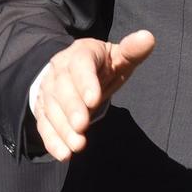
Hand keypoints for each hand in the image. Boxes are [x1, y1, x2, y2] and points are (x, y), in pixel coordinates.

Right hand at [32, 30, 156, 160]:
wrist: (71, 72)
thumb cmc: (102, 66)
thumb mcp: (118, 57)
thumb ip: (132, 50)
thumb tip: (148, 38)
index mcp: (81, 54)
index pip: (80, 65)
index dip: (85, 82)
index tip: (94, 99)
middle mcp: (60, 71)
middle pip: (62, 89)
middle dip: (71, 108)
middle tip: (82, 126)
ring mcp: (48, 91)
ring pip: (51, 109)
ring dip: (62, 128)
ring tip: (78, 146)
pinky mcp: (43, 110)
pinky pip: (44, 125)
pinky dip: (52, 140)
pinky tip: (64, 154)